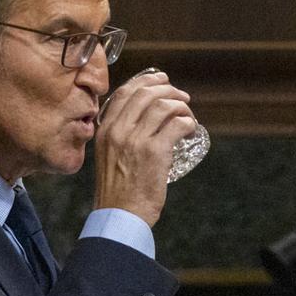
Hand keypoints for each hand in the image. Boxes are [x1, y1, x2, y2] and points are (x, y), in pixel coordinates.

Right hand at [94, 70, 196, 226]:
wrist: (119, 215)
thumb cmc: (118, 190)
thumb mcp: (109, 155)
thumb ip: (119, 136)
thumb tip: (144, 118)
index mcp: (104, 129)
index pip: (125, 92)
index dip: (147, 80)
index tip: (163, 80)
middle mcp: (117, 130)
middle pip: (146, 93)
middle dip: (169, 91)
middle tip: (183, 99)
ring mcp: (135, 140)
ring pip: (164, 106)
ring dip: (182, 107)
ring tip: (189, 118)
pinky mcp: (154, 152)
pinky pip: (177, 125)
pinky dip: (188, 123)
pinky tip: (191, 130)